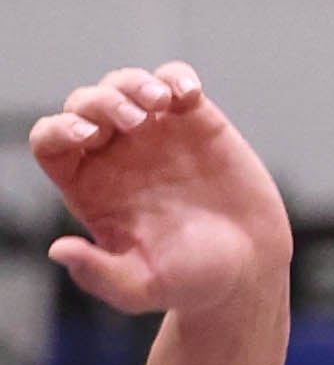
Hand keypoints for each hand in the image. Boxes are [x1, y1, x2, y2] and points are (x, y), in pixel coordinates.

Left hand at [30, 65, 290, 319]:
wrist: (249, 267)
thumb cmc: (190, 281)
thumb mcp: (140, 287)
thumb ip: (99, 274)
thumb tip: (59, 250)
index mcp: (90, 187)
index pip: (52, 142)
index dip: (59, 129)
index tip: (86, 135)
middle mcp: (117, 155)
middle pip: (85, 105)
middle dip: (102, 102)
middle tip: (135, 122)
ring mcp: (156, 133)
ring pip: (125, 84)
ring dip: (136, 84)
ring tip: (160, 103)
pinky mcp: (196, 121)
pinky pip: (175, 81)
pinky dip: (178, 77)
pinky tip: (188, 94)